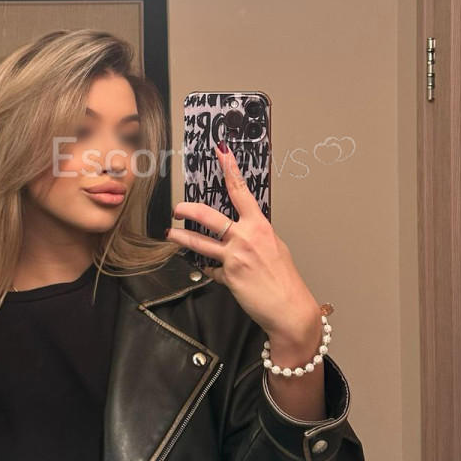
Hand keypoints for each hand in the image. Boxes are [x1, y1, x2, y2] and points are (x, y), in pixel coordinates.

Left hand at [167, 139, 320, 343]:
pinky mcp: (227, 276)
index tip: (220, 151)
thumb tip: (243, 229)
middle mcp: (245, 238)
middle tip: (177, 208)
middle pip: (208, 215)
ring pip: (199, 242)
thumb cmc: (285, 278)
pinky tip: (211, 270)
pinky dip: (210, 269)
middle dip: (187, 208)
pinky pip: (210, 269)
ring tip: (171, 234)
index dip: (229, 169)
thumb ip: (256, 235)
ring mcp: (234, 257)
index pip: (241, 191)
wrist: (289, 308)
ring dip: (181, 237)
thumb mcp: (275, 247)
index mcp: (260, 226)